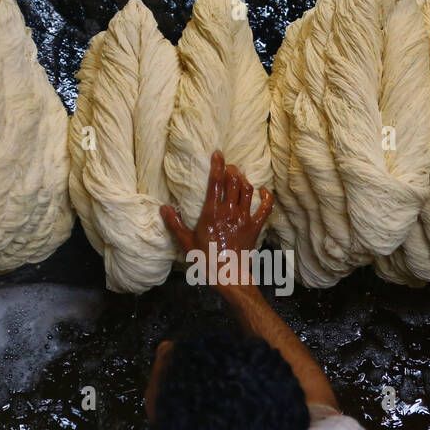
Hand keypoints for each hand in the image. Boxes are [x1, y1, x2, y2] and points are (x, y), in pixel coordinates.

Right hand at [160, 151, 273, 265]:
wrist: (228, 276)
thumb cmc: (206, 260)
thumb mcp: (186, 242)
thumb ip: (175, 224)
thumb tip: (163, 207)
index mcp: (212, 214)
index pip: (216, 183)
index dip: (217, 165)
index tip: (217, 154)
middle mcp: (229, 212)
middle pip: (234, 182)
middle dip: (231, 170)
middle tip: (228, 166)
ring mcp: (244, 219)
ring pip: (248, 190)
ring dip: (244, 180)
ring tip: (239, 176)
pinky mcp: (255, 227)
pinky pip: (265, 208)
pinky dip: (266, 197)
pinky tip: (263, 191)